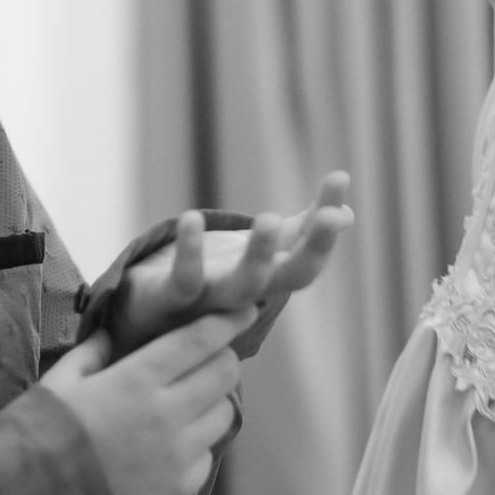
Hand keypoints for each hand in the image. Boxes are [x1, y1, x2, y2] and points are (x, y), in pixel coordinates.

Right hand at [41, 309, 249, 494]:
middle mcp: (167, 414)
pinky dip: (198, 443)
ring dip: (213, 401)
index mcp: (138, 379)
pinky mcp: (179, 487)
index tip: (244, 309)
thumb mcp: (61, 379)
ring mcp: (177, 454)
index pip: (199, 340)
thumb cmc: (42, 432)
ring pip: (224, 414)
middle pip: (224, 373)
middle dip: (223, 358)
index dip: (228, 321)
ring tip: (190, 401)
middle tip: (209, 357)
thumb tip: (114, 333)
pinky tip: (173, 442)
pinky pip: (207, 454)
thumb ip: (94, 351)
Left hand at [114, 172, 354, 354]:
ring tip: (272, 220)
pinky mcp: (170, 299)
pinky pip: (183, 280)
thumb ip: (298, 234)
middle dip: (310, 249)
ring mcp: (209, 302)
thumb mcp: (256, 253)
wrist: (148, 317)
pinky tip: (194, 217)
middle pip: (285, 278)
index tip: (340, 177)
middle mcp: (245, 298)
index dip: (325, 225)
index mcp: (267, 283)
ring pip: (241, 286)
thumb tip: (346, 215)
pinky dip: (189, 252)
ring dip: (259, 256)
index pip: (306, 262)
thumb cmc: (210, 281)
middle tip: (329, 216)